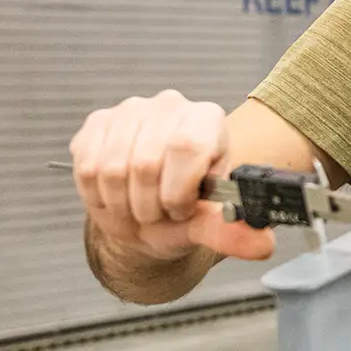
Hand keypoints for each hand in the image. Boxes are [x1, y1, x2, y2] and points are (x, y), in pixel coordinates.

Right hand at [69, 89, 276, 261]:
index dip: (177, 191)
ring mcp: (130, 111)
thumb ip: (232, 233)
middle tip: (157, 215)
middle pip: (145, 163)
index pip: (187, 146)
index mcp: (207, 120)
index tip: (181, 210)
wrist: (150, 211)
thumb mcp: (208, 226)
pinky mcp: (97, 123)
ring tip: (138, 210)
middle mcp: (170, 105)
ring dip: (122, 206)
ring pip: (111, 169)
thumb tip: (263, 244)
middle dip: (148, 206)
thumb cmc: (183, 212)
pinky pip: (86, 169)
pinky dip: (99, 198)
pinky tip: (117, 198)